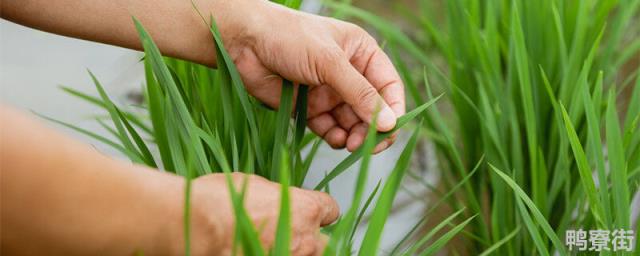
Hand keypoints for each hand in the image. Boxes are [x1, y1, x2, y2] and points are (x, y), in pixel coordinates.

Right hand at [190, 173, 338, 255]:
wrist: (197, 227)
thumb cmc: (220, 202)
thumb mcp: (255, 184)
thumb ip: (279, 195)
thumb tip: (279, 199)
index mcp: (306, 209)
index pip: (330, 210)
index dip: (318, 211)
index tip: (310, 212)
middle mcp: (306, 238)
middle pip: (324, 242)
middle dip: (310, 237)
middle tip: (289, 234)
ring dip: (296, 251)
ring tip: (274, 246)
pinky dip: (277, 255)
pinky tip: (259, 251)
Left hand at [217, 0, 405, 152]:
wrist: (243, 43)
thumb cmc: (289, 38)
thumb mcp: (329, 62)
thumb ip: (359, 94)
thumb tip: (389, 123)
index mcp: (361, 53)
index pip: (389, 86)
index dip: (393, 109)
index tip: (390, 130)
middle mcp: (348, 74)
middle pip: (373, 110)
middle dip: (373, 129)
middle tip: (368, 146)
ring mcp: (329, 92)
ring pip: (353, 123)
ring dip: (355, 136)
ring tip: (350, 144)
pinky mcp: (310, 109)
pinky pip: (331, 129)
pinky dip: (336, 138)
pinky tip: (335, 140)